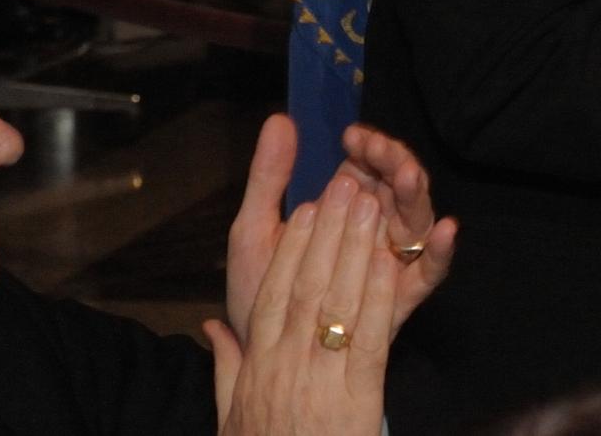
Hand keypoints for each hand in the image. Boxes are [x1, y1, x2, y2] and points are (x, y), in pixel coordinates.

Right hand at [205, 172, 397, 435]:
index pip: (273, 296)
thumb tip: (212, 328)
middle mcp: (285, 367)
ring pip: (337, 303)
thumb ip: (225, 367)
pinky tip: (388, 263)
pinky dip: (378, 296)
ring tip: (370, 206)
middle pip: (306, 287)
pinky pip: (369, 339)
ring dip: (355, 249)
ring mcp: (319, 381)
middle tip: (344, 187)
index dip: (291, 249)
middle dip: (327, 233)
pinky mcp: (356, 400)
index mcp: (258, 368)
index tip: (304, 209)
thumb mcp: (232, 417)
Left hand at [226, 115, 458, 345]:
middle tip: (382, 154)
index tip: (353, 136)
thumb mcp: (254, 230)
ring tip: (408, 176)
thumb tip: (280, 118)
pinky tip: (448, 231)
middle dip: (394, 163)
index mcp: (341, 208)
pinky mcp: (401, 297)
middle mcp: (371, 230)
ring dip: (416, 195)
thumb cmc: (256, 293)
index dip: (368, 147)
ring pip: (416, 219)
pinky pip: (430, 272)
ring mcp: (389, 262)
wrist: (256, 355)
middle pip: (397, 186)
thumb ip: (269, 178)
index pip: (368, 164)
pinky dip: (443, 252)